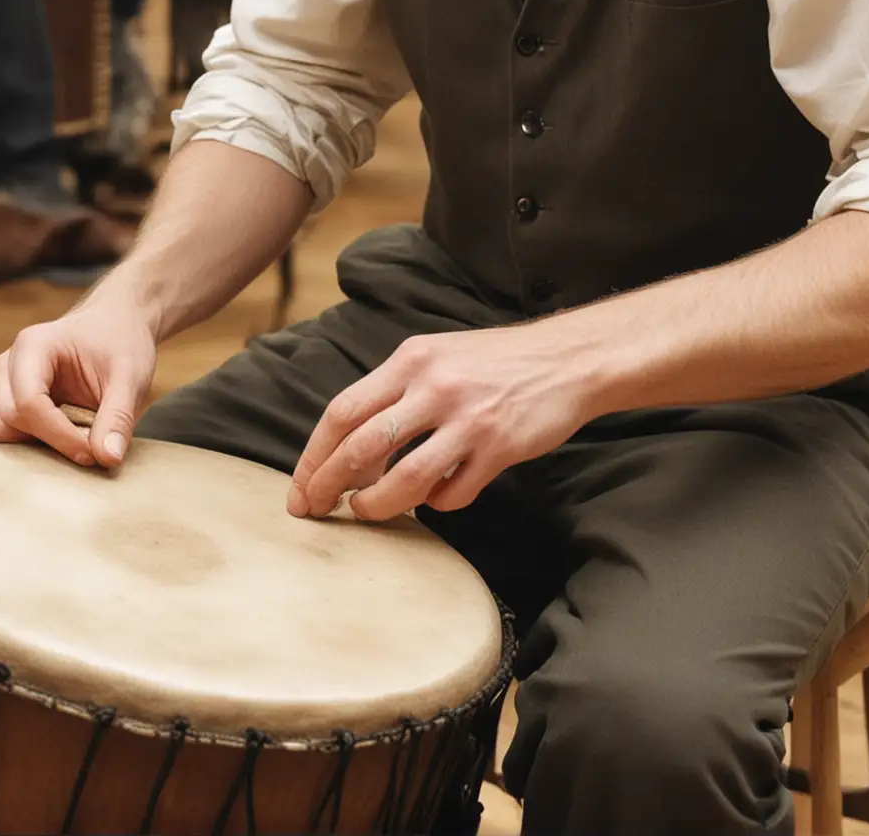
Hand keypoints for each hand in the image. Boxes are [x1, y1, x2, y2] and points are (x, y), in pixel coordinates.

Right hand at [0, 290, 158, 468]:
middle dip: (42, 444)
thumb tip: (107, 460)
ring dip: (20, 448)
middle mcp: (6, 362)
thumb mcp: (130, 377)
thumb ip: (118, 418)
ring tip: (62, 445)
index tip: (91, 453)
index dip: (58, 436)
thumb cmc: (119, 344)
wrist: (111, 326)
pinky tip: (44, 444)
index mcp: (34, 345)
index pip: (29, 403)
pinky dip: (7, 446)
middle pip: (3, 420)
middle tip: (82, 450)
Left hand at [288, 321, 591, 522]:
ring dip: (375, 505)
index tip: (301, 487)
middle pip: (361, 446)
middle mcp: (434, 385)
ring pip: (403, 478)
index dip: (314, 455)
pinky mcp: (498, 447)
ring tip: (365, 511)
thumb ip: (396, 392)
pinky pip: (452, 493)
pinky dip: (436, 504)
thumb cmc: (495, 363)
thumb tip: (351, 449)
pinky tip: (437, 498)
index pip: (343, 411)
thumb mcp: (438, 357)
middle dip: (328, 485)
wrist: (568, 359)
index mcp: (412, 359)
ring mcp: (467, 418)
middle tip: (313, 511)